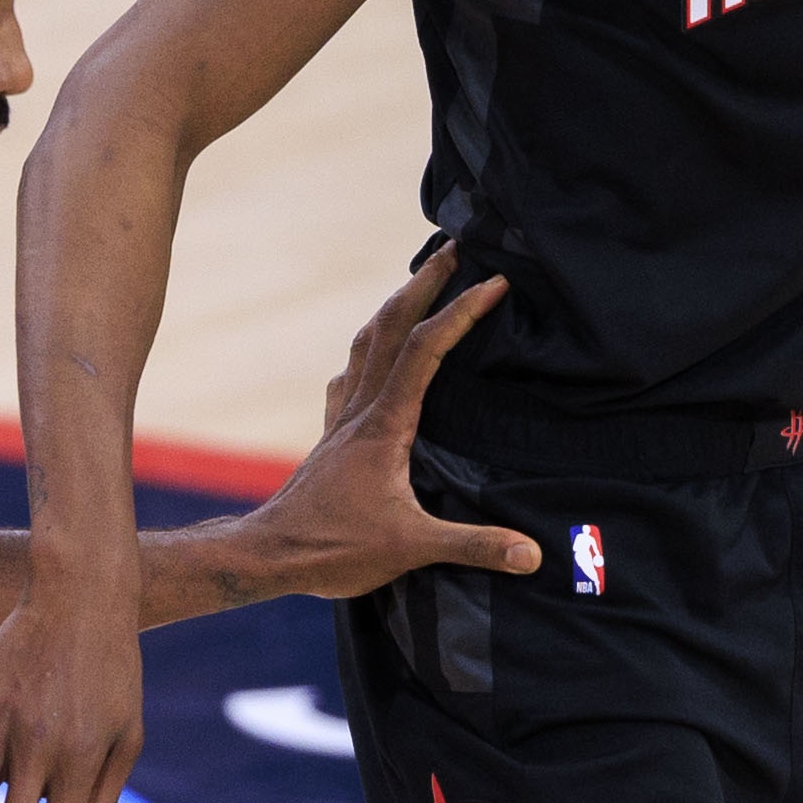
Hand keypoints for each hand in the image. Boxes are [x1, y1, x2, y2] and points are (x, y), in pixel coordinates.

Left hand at [240, 247, 539, 600]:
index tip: (494, 282)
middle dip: (423, 282)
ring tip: (419, 281)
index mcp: (385, 424)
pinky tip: (372, 356)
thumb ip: (473, 545)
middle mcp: (361, 409)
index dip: (460, 311)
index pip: (424, 349)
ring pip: (367, 343)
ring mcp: (342, 419)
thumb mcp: (410, 548)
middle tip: (454, 248)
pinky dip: (369, 349)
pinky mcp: (332, 436)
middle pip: (390, 327)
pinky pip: (351, 375)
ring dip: (395, 306)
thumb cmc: (334, 549)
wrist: (270, 553)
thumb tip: (532, 555)